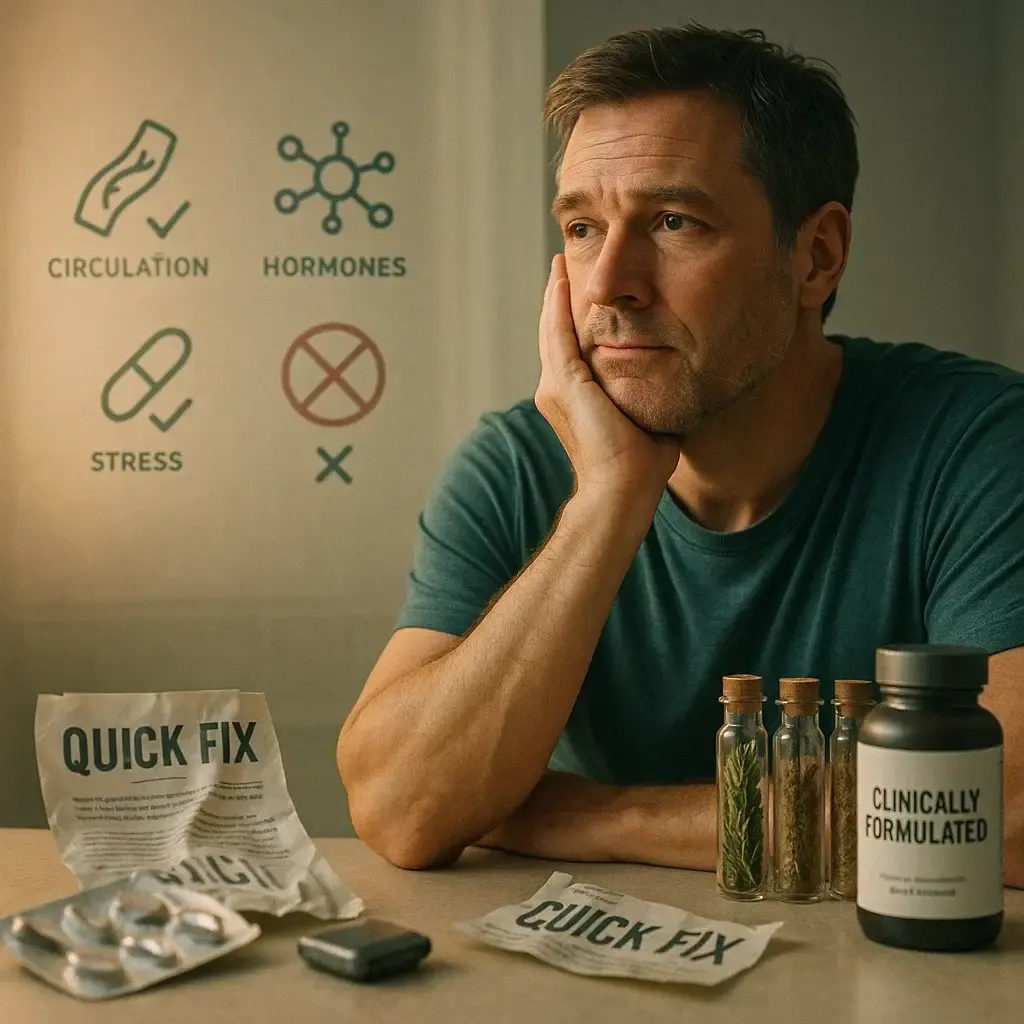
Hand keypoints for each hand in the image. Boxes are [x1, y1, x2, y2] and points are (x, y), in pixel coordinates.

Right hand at [534, 255, 678, 498]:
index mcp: (572, 401)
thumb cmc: (641, 468)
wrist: (624, 492)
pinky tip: (563, 281)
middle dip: (558, 300)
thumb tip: (676, 378)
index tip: (583, 297)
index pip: (569, 351)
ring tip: (560, 267)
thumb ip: (649, 395)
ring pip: (552, 329)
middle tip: (562, 268)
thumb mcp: (645, 417)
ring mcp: (556, 387)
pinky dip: (558, 305)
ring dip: (555, 295)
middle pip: (554, 334)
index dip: (573, 321)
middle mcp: (554, 392)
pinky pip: (558, 333)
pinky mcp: (565, 384)